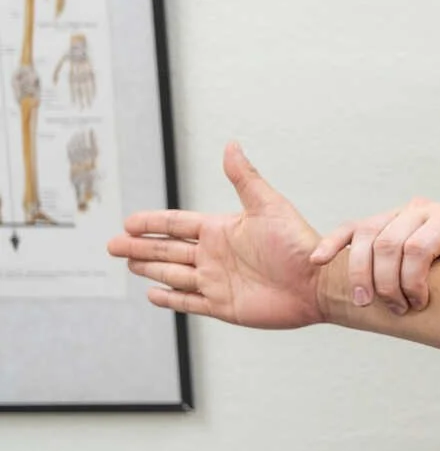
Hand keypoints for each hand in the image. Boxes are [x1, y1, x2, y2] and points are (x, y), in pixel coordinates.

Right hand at [107, 143, 327, 327]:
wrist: (318, 283)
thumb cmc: (298, 244)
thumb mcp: (268, 206)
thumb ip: (244, 178)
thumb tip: (231, 144)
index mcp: (222, 230)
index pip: (176, 224)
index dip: (151, 223)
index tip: (128, 222)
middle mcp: (216, 255)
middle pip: (167, 250)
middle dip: (139, 247)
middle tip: (111, 245)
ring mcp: (218, 281)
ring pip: (174, 274)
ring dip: (150, 269)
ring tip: (129, 265)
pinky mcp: (223, 306)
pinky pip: (189, 302)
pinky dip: (170, 298)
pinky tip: (153, 293)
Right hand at [308, 198, 439, 314]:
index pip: (418, 247)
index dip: (413, 280)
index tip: (419, 304)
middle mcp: (418, 210)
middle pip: (388, 245)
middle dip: (388, 284)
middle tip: (396, 309)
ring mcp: (392, 215)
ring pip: (364, 237)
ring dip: (359, 273)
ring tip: (364, 301)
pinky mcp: (372, 223)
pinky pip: (347, 231)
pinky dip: (331, 245)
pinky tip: (318, 262)